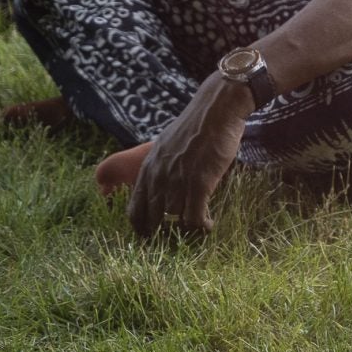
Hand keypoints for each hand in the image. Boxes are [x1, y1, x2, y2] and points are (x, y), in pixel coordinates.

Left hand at [128, 73, 251, 236]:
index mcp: (148, 169)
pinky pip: (195, 217)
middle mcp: (158, 178)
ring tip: (199, 227)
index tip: (149, 235)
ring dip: (188, 227)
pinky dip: (202, 226)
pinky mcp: (199, 184)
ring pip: (176, 219)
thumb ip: (162, 165)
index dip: (140, 226)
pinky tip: (210, 226)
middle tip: (175, 240)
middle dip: (162, 232)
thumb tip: (164, 181)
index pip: (134, 208)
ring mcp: (177, 182)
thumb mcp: (168, 144)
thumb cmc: (197, 125)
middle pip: (152, 218)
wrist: (217, 111)